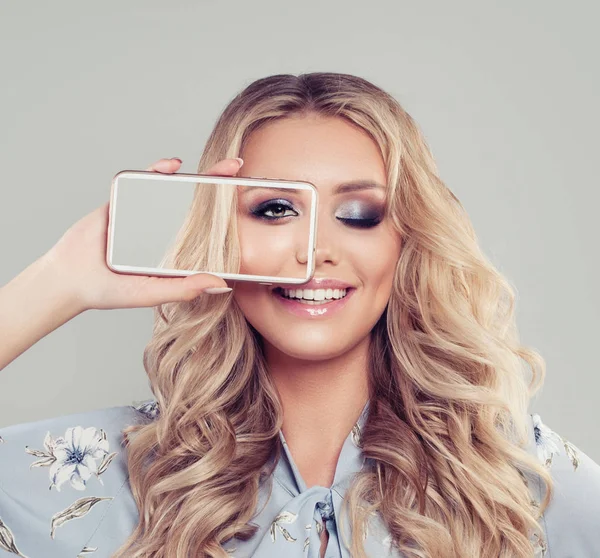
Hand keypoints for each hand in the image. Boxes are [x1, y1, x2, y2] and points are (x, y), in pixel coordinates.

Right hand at [43, 157, 242, 310]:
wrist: (70, 279)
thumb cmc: (111, 291)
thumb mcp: (154, 293)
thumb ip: (184, 289)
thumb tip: (222, 285)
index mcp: (173, 248)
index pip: (204, 228)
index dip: (224, 215)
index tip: (245, 202)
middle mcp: (162, 228)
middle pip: (193, 201)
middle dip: (215, 184)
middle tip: (238, 168)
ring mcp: (143, 212)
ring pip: (171, 188)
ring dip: (195, 174)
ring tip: (219, 166)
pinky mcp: (122, 200)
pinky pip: (141, 180)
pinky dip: (156, 170)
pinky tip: (172, 165)